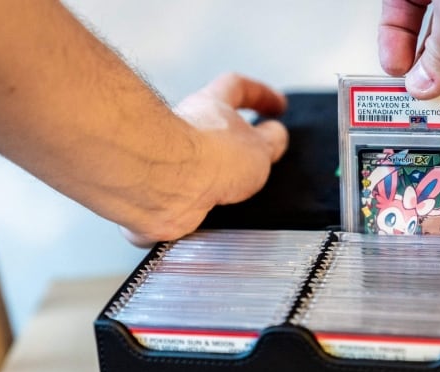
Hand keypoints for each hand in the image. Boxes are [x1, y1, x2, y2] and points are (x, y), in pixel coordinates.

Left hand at [120, 73, 287, 245]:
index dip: (260, 94)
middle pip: (213, 128)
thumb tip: (276, 135)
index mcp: (211, 107)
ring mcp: (170, 161)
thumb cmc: (207, 156)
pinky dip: (200, 206)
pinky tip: (212, 215)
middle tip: (256, 158)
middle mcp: (186, 129)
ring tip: (236, 196)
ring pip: (199, 166)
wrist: (167, 185)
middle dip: (235, 144)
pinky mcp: (161, 191)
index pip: (237, 87)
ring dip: (218, 180)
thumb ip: (271, 140)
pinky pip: (185, 197)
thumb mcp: (260, 147)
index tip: (277, 106)